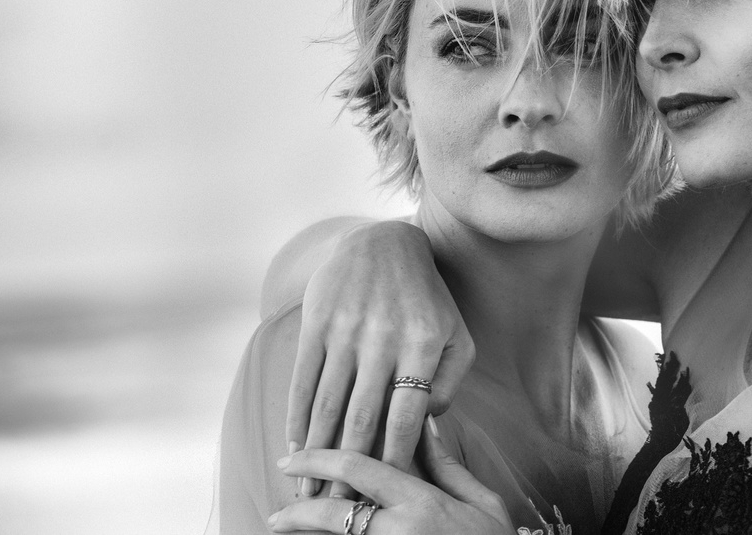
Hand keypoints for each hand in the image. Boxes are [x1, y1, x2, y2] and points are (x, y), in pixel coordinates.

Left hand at [269, 417, 513, 534]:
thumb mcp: (481, 504)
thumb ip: (448, 467)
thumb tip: (425, 425)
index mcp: (421, 503)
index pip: (358, 468)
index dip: (318, 458)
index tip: (292, 458)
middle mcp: (399, 531)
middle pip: (332, 513)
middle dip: (297, 511)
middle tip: (276, 514)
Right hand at [287, 220, 475, 497]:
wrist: (383, 243)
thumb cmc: (427, 299)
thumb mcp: (456, 333)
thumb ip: (450, 381)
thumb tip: (425, 425)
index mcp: (423, 343)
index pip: (407, 415)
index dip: (396, 458)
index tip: (387, 493)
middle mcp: (383, 338)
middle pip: (362, 417)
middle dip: (349, 471)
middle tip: (340, 510)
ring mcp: (346, 329)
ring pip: (328, 403)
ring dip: (317, 453)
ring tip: (309, 491)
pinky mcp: (316, 323)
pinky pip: (303, 378)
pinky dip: (297, 417)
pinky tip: (295, 446)